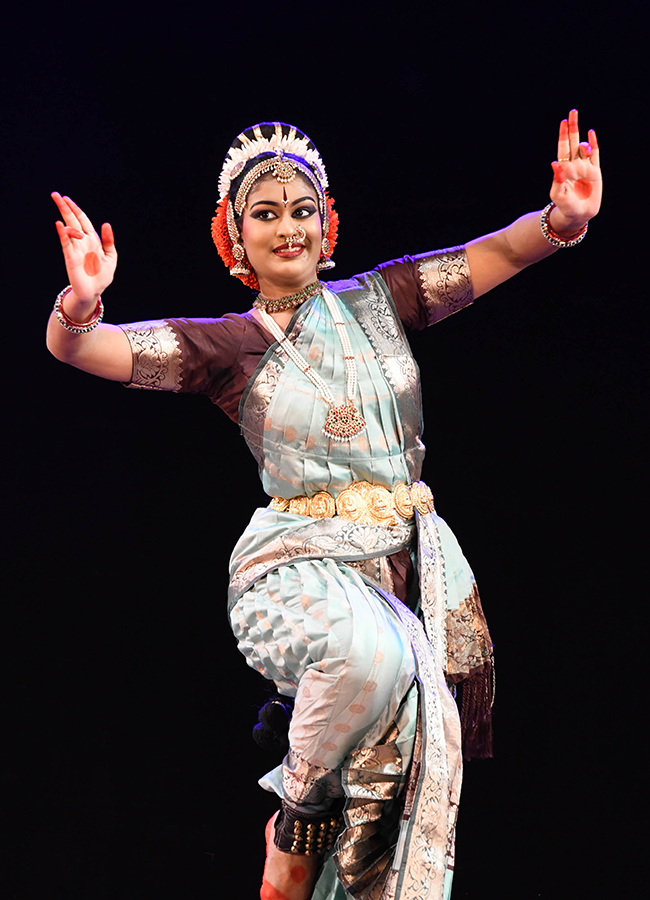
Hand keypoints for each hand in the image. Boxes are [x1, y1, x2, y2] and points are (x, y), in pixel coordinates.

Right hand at [52, 192, 116, 309]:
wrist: (94, 292)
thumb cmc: (102, 276)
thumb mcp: (111, 257)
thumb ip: (109, 241)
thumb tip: (106, 224)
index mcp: (92, 240)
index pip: (82, 220)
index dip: (75, 209)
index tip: (66, 199)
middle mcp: (82, 242)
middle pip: (72, 220)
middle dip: (64, 207)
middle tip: (55, 195)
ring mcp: (75, 248)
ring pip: (68, 229)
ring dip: (68, 222)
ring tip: (72, 226)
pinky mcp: (70, 257)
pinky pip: (66, 243)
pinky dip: (63, 234)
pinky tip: (60, 225)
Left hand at [549, 109, 601, 233]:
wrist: (577, 215)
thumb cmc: (564, 206)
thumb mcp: (558, 194)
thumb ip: (557, 179)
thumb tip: (555, 164)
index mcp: (563, 168)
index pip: (563, 148)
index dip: (563, 135)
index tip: (563, 122)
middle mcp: (573, 165)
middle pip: (572, 142)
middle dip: (573, 128)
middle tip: (572, 112)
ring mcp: (584, 167)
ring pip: (584, 148)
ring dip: (584, 143)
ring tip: (583, 147)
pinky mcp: (595, 172)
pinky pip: (595, 155)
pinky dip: (594, 144)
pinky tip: (591, 134)